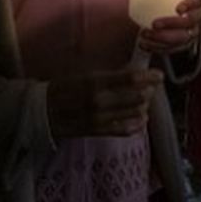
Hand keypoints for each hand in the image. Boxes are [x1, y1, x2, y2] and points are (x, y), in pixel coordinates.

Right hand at [46, 68, 162, 137]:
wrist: (41, 111)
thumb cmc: (64, 87)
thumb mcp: (85, 73)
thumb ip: (109, 73)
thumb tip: (133, 69)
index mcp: (95, 82)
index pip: (130, 79)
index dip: (149, 77)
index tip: (159, 75)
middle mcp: (99, 101)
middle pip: (138, 97)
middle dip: (149, 91)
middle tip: (151, 88)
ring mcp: (99, 119)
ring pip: (135, 113)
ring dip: (144, 106)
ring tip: (143, 101)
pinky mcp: (97, 132)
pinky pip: (125, 131)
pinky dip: (137, 124)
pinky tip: (140, 118)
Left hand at [138, 0, 200, 54]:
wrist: (181, 10)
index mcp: (197, 0)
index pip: (197, 1)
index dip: (189, 5)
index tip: (178, 9)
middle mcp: (197, 17)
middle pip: (189, 22)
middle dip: (171, 24)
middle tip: (154, 24)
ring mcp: (192, 32)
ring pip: (181, 38)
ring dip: (162, 38)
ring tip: (145, 34)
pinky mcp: (183, 44)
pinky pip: (173, 49)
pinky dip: (158, 48)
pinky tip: (145, 44)